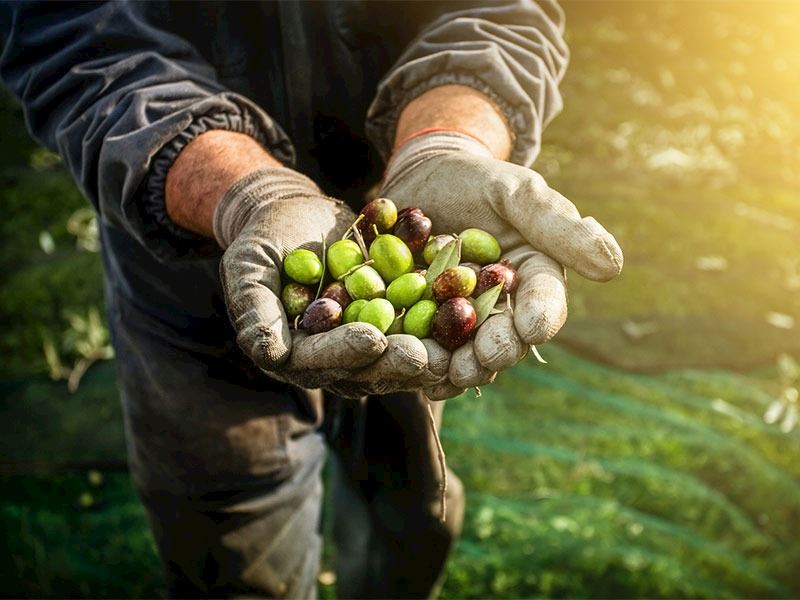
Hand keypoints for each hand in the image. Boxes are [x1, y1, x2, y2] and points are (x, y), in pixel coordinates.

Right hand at [216, 166, 443, 396]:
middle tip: (426, 355)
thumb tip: (269, 354)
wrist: (296, 214)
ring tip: (456, 346)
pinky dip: (443, 322)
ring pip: (399, 354)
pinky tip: (469, 313)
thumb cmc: (264, 238)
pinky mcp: (393, 322)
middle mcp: (333, 357)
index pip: (319, 361)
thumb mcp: (249, 266)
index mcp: (294, 353)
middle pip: (367, 368)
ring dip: (429, 352)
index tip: (372, 340)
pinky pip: (419, 325)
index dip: (345, 352)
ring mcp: (366, 341)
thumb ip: (254, 308)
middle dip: (396, 362)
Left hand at [380, 131, 622, 398]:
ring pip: (464, 352)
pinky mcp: (422, 322)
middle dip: (496, 352)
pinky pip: (423, 346)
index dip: (540, 317)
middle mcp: (502, 307)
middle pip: (505, 338)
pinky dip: (417, 359)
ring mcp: (460, 319)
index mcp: (534, 277)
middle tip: (483, 360)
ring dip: (456, 366)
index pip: (545, 302)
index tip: (532, 328)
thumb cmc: (477, 180)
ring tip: (442, 372)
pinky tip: (408, 367)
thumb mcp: (516, 192)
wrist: (424, 179)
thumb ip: (557, 225)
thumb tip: (612, 266)